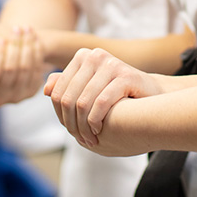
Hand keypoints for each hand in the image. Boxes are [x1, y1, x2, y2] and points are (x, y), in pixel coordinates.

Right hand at [0, 26, 47, 105]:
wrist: (15, 52)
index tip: (0, 38)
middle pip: (9, 71)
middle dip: (14, 47)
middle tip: (18, 28)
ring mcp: (13, 97)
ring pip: (25, 70)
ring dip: (27, 46)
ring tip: (27, 28)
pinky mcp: (28, 92)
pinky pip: (36, 73)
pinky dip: (37, 53)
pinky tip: (35, 39)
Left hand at [43, 47, 163, 147]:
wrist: (152, 93)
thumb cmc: (117, 93)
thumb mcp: (90, 88)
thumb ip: (67, 86)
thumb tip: (45, 89)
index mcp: (83, 56)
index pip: (57, 92)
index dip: (60, 116)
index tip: (69, 131)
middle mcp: (94, 56)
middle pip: (68, 98)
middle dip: (71, 124)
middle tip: (80, 140)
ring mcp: (110, 64)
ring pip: (83, 103)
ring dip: (83, 127)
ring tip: (89, 140)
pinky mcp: (125, 75)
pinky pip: (100, 103)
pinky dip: (96, 121)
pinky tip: (98, 131)